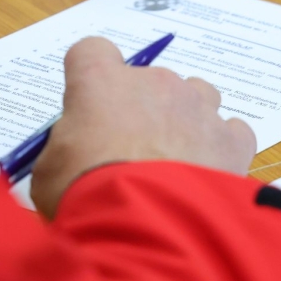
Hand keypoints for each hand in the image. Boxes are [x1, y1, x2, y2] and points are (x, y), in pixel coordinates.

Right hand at [30, 38, 256, 218]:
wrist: (144, 228)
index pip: (92, 52)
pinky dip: (221, 148)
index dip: (90, 78)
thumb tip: (74, 153)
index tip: (89, 106)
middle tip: (130, 154)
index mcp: (101, 81)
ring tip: (174, 164)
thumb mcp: (49, 172)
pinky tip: (206, 176)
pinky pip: (231, 132)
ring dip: (185, 121)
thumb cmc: (86, 194)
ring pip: (196, 97)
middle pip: (149, 81)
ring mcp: (197, 107)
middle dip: (142, 111)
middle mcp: (154, 83)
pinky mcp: (230, 139)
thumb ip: (64, 149)